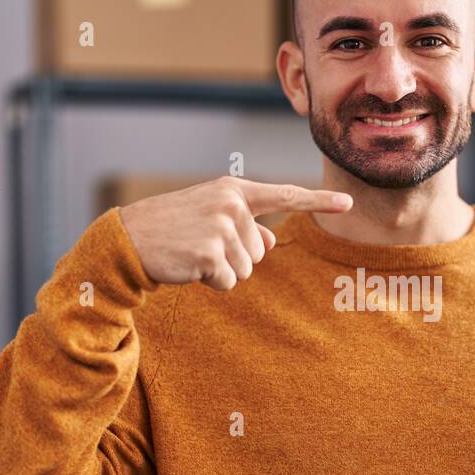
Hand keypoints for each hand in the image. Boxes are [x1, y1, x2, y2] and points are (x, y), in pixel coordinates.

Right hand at [118, 178, 352, 289]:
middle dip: (233, 258)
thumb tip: (270, 242)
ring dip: (221, 271)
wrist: (127, 240)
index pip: (285, 195)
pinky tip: (188, 266)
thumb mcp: (210, 220)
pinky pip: (229, 283)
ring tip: (192, 253)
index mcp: (234, 191)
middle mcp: (231, 204)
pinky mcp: (210, 252)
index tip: (347, 203)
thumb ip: (245, 227)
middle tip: (199, 245)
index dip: (319, 201)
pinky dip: (211, 283)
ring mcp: (221, 227)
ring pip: (246, 270)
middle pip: (260, 251)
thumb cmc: (172, 229)